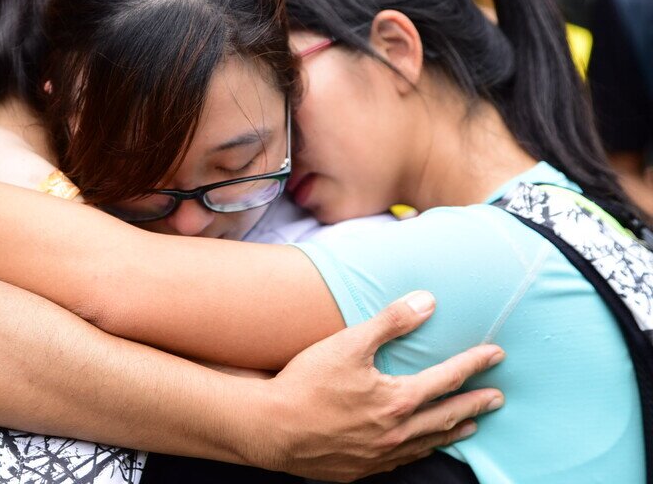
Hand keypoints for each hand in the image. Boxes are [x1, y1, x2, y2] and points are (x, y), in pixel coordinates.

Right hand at [251, 291, 503, 480]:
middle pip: (447, 416)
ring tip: (469, 426)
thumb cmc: (307, 384)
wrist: (271, 428)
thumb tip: (427, 302)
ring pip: (429, 443)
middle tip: (497, 398)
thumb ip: (390, 322)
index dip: (474, 364)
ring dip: (453, 431)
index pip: (448, 379)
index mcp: (397, 400)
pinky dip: (422, 450)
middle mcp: (396, 433)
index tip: (495, 355)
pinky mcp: (361, 468)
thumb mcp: (349, 344)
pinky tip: (421, 447)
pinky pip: (403, 461)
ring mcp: (380, 455)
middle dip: (475, 404)